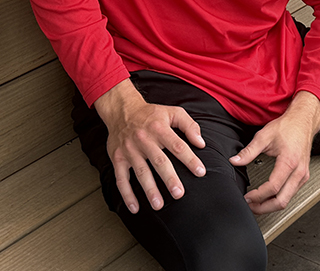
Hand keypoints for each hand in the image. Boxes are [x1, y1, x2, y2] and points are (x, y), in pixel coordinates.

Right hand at [94, 79, 205, 213]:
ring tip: (159, 205)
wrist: (122, 110)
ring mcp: (129, 150)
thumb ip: (189, 125)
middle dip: (169, 178)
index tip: (201, 172)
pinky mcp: (118, 158)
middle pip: (159, 161)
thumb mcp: (173, 112)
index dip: (190, 159)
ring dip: (149, 190)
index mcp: (159, 128)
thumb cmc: (152, 114)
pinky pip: (121, 179)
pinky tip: (135, 208)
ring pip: (141, 172)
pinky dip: (127, 195)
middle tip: (179, 194)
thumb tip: (201, 143)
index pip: (177, 145)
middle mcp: (144, 139)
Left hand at [230, 91, 319, 213]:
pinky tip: (268, 197)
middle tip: (250, 206)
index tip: (247, 197)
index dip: (258, 196)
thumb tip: (235, 161)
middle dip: (263, 207)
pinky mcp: (303, 176)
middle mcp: (299, 172)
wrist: (303, 120)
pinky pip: (291, 194)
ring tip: (256, 204)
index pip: (273, 187)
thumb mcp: (264, 136)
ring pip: (287, 200)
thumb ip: (248, 151)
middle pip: (281, 201)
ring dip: (271, 205)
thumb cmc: (288, 127)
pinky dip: (278, 199)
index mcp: (289, 162)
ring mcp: (303, 176)